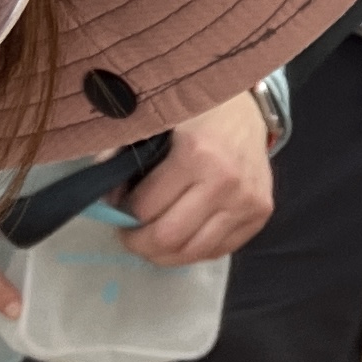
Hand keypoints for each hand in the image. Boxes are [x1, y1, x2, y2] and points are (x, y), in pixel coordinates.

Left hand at [116, 93, 274, 266]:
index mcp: (196, 154)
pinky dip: (193, 250)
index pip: (145, 208)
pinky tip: (182, 234)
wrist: (248, 109)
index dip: (122, 211)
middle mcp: (226, 182)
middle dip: (139, 242)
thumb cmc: (197, 112)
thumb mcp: (156, 121)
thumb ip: (122, 152)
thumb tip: (101, 194)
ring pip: (193, 252)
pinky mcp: (260, 214)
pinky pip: (217, 250)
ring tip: (152, 238)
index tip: (116, 204)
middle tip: (129, 233)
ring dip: (164, 253)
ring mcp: (247, 201)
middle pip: (168, 237)